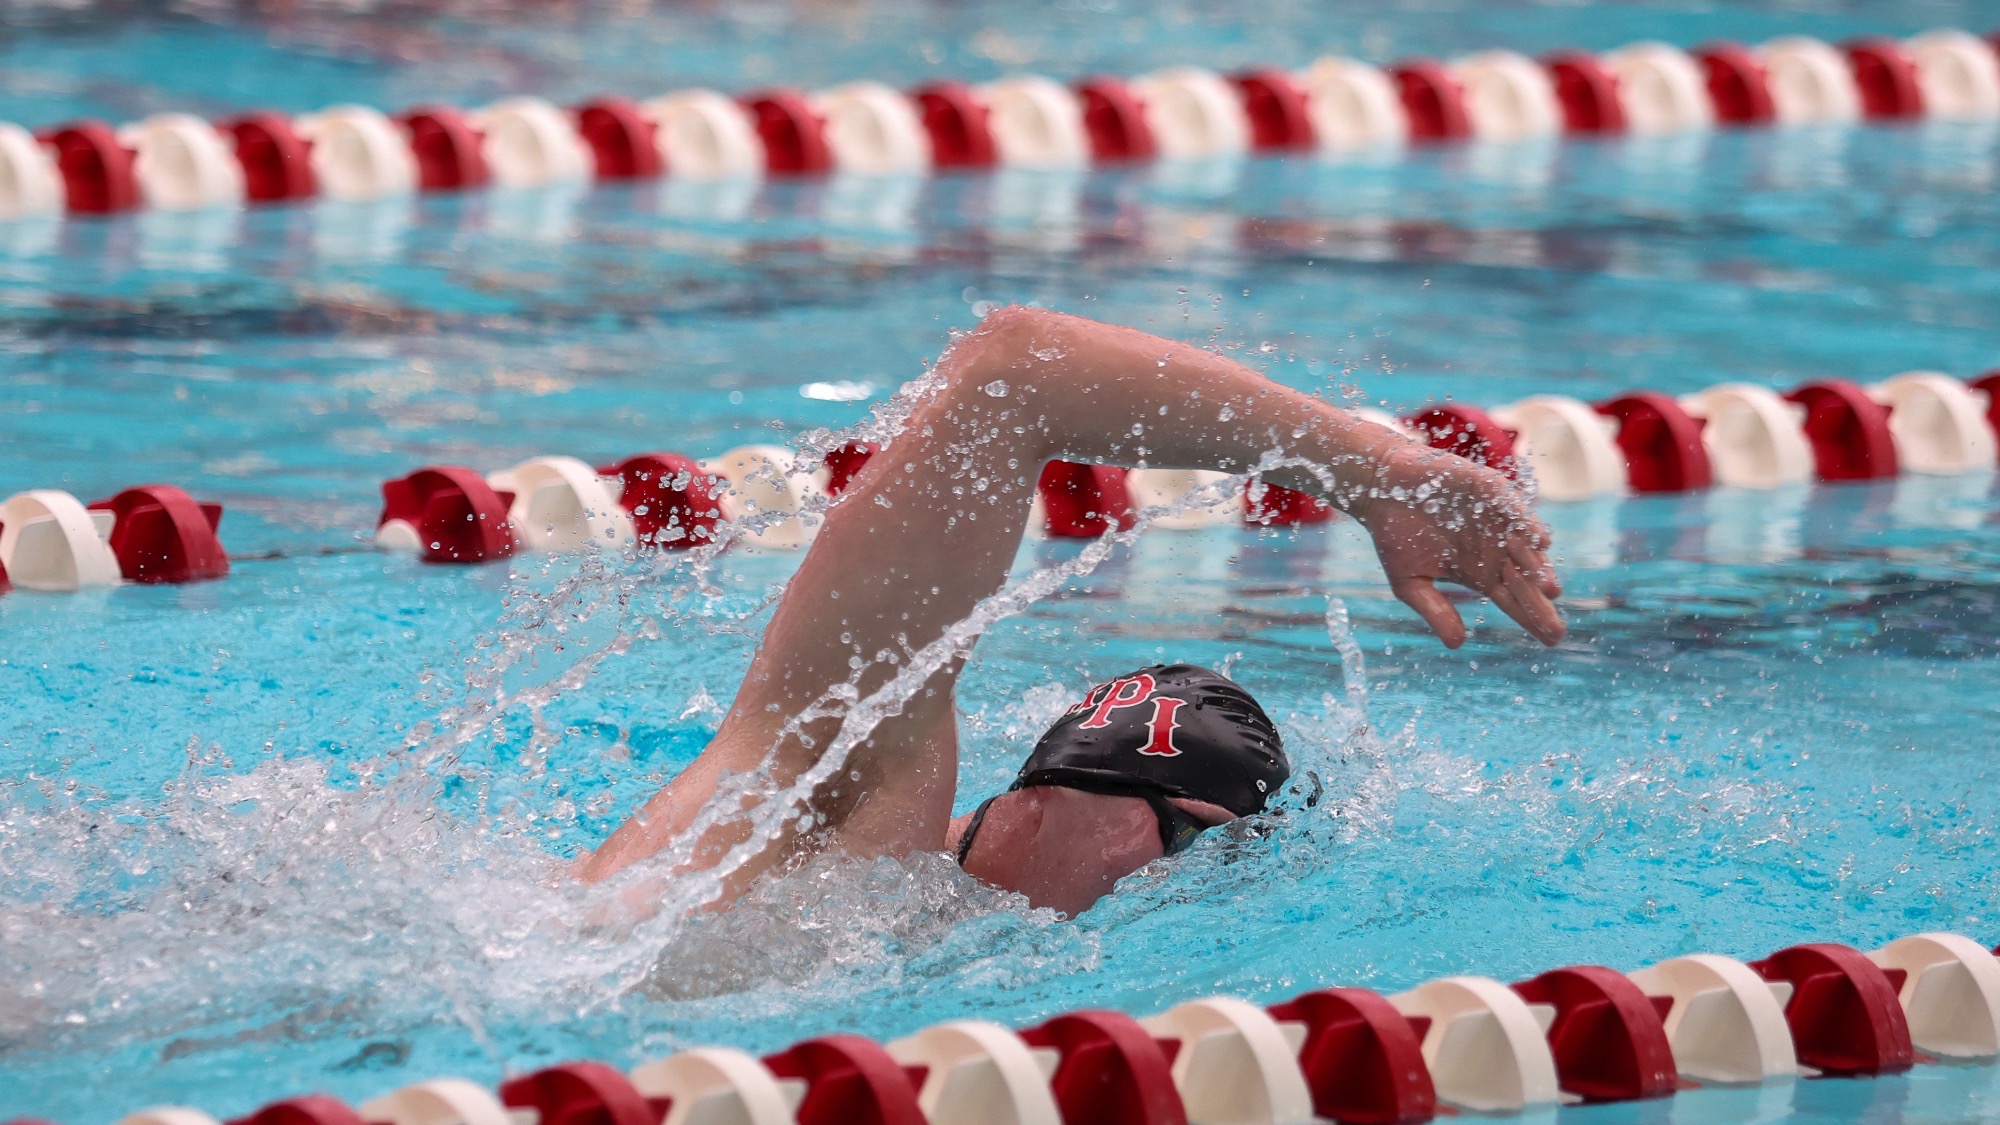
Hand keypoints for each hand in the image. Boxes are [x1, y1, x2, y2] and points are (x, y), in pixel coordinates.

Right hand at [1354, 443, 1564, 647]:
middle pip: (1525, 580)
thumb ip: (1435, 610)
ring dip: (1538, 567)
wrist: (1380, 489)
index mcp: (1479, 571)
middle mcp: (1494, 548)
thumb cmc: (1394, 534)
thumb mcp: (1409, 582)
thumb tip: (1458, 644)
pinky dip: (1527, 523)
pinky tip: (1541, 541)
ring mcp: (1495, 520)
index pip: (1512, 599)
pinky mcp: (1490, 491)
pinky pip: (1514, 508)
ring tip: (1549, 589)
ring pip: (1525, 547)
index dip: (1531, 618)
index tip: (1550, 640)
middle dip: (1540, 603)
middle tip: (1556, 629)